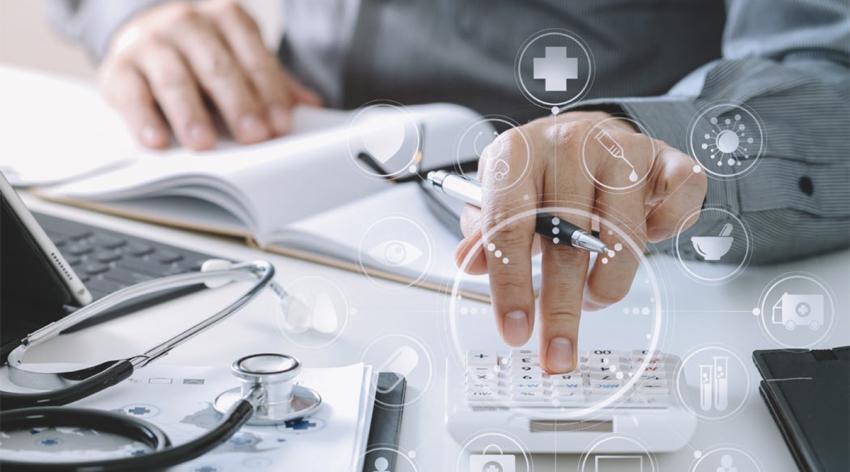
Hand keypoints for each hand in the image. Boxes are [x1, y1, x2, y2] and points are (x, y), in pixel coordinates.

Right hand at [98, 0, 321, 149]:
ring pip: (173, 78)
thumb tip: (312, 107)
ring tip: (204, 144)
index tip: (280, 124)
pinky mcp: (117, 69)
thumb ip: (273, 82)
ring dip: (190, 114)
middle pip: (216, 66)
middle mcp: (186, 23)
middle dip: (237, 103)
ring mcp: (150, 43)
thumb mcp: (242, 60)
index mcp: (226, 18)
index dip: (268, 91)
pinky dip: (143, 119)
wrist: (144, 37)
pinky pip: (131, 94)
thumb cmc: (205, 56)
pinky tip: (156, 141)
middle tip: (253, 136)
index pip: (252, 55)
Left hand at [455, 111, 706, 372]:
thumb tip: (472, 264)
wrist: (582, 130)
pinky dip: (666, 233)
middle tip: (557, 352)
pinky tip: (642, 240)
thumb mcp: (500, 196)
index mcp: (518, 153)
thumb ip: (486, 233)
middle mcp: (570, 144)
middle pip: (567, 239)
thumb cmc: (540, 172)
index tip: (515, 330)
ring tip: (592, 298)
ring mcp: (622, 149)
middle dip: (561, 308)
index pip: (509, 226)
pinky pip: (678, 205)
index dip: (511, 285)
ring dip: (608, 283)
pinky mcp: (665, 158)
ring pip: (623, 234)